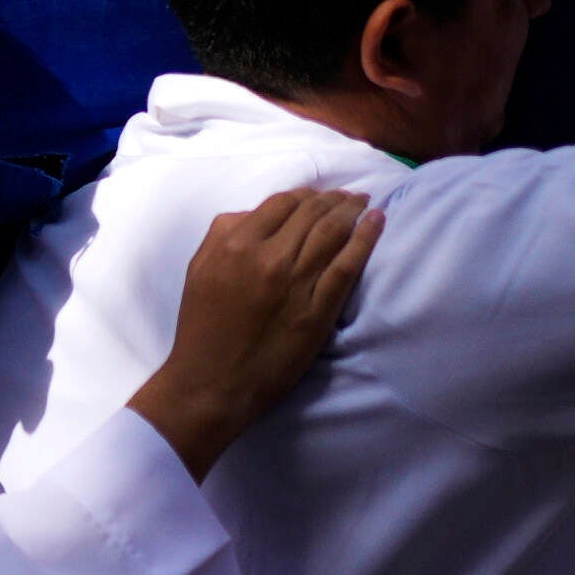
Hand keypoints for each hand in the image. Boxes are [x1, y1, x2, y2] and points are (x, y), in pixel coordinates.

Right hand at [129, 185, 382, 477]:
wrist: (212, 380)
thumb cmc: (201, 327)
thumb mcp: (198, 270)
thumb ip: (222, 235)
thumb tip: (254, 214)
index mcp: (234, 244)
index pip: (279, 203)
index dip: (303, 195)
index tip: (316, 196)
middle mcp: (267, 257)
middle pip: (310, 214)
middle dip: (333, 199)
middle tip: (348, 195)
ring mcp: (296, 283)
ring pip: (331, 233)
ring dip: (351, 211)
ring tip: (363, 202)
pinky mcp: (318, 310)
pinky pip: (347, 266)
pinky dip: (364, 240)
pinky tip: (376, 223)